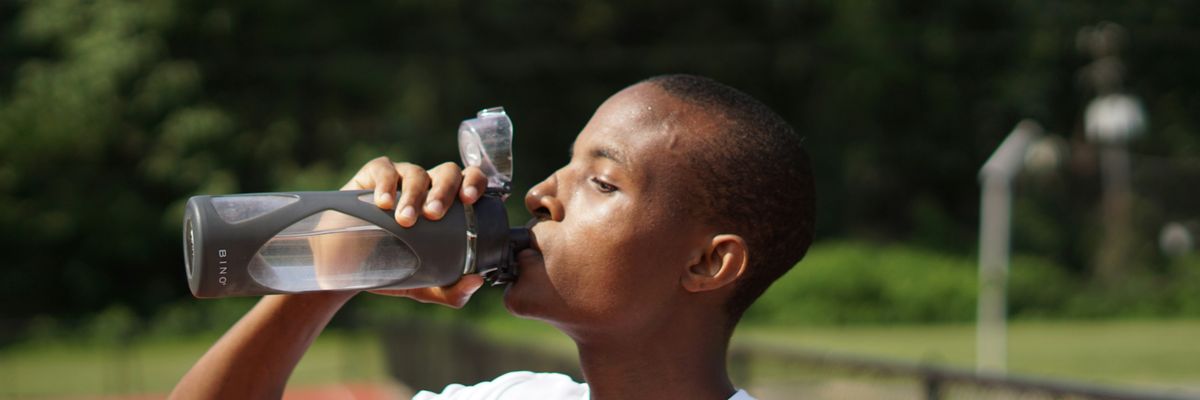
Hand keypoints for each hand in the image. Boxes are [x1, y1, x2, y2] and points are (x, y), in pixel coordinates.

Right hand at [340, 156, 488, 307]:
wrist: (352, 268)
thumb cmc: (397, 268)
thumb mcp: (427, 285)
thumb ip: (453, 291)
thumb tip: (476, 281)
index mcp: (450, 204)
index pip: (471, 180)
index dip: (475, 183)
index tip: (469, 200)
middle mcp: (430, 186)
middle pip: (448, 172)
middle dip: (444, 191)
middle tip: (434, 215)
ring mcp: (402, 178)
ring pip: (417, 173)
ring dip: (414, 195)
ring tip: (405, 219)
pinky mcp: (373, 176)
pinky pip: (384, 169)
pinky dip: (386, 184)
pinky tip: (383, 202)